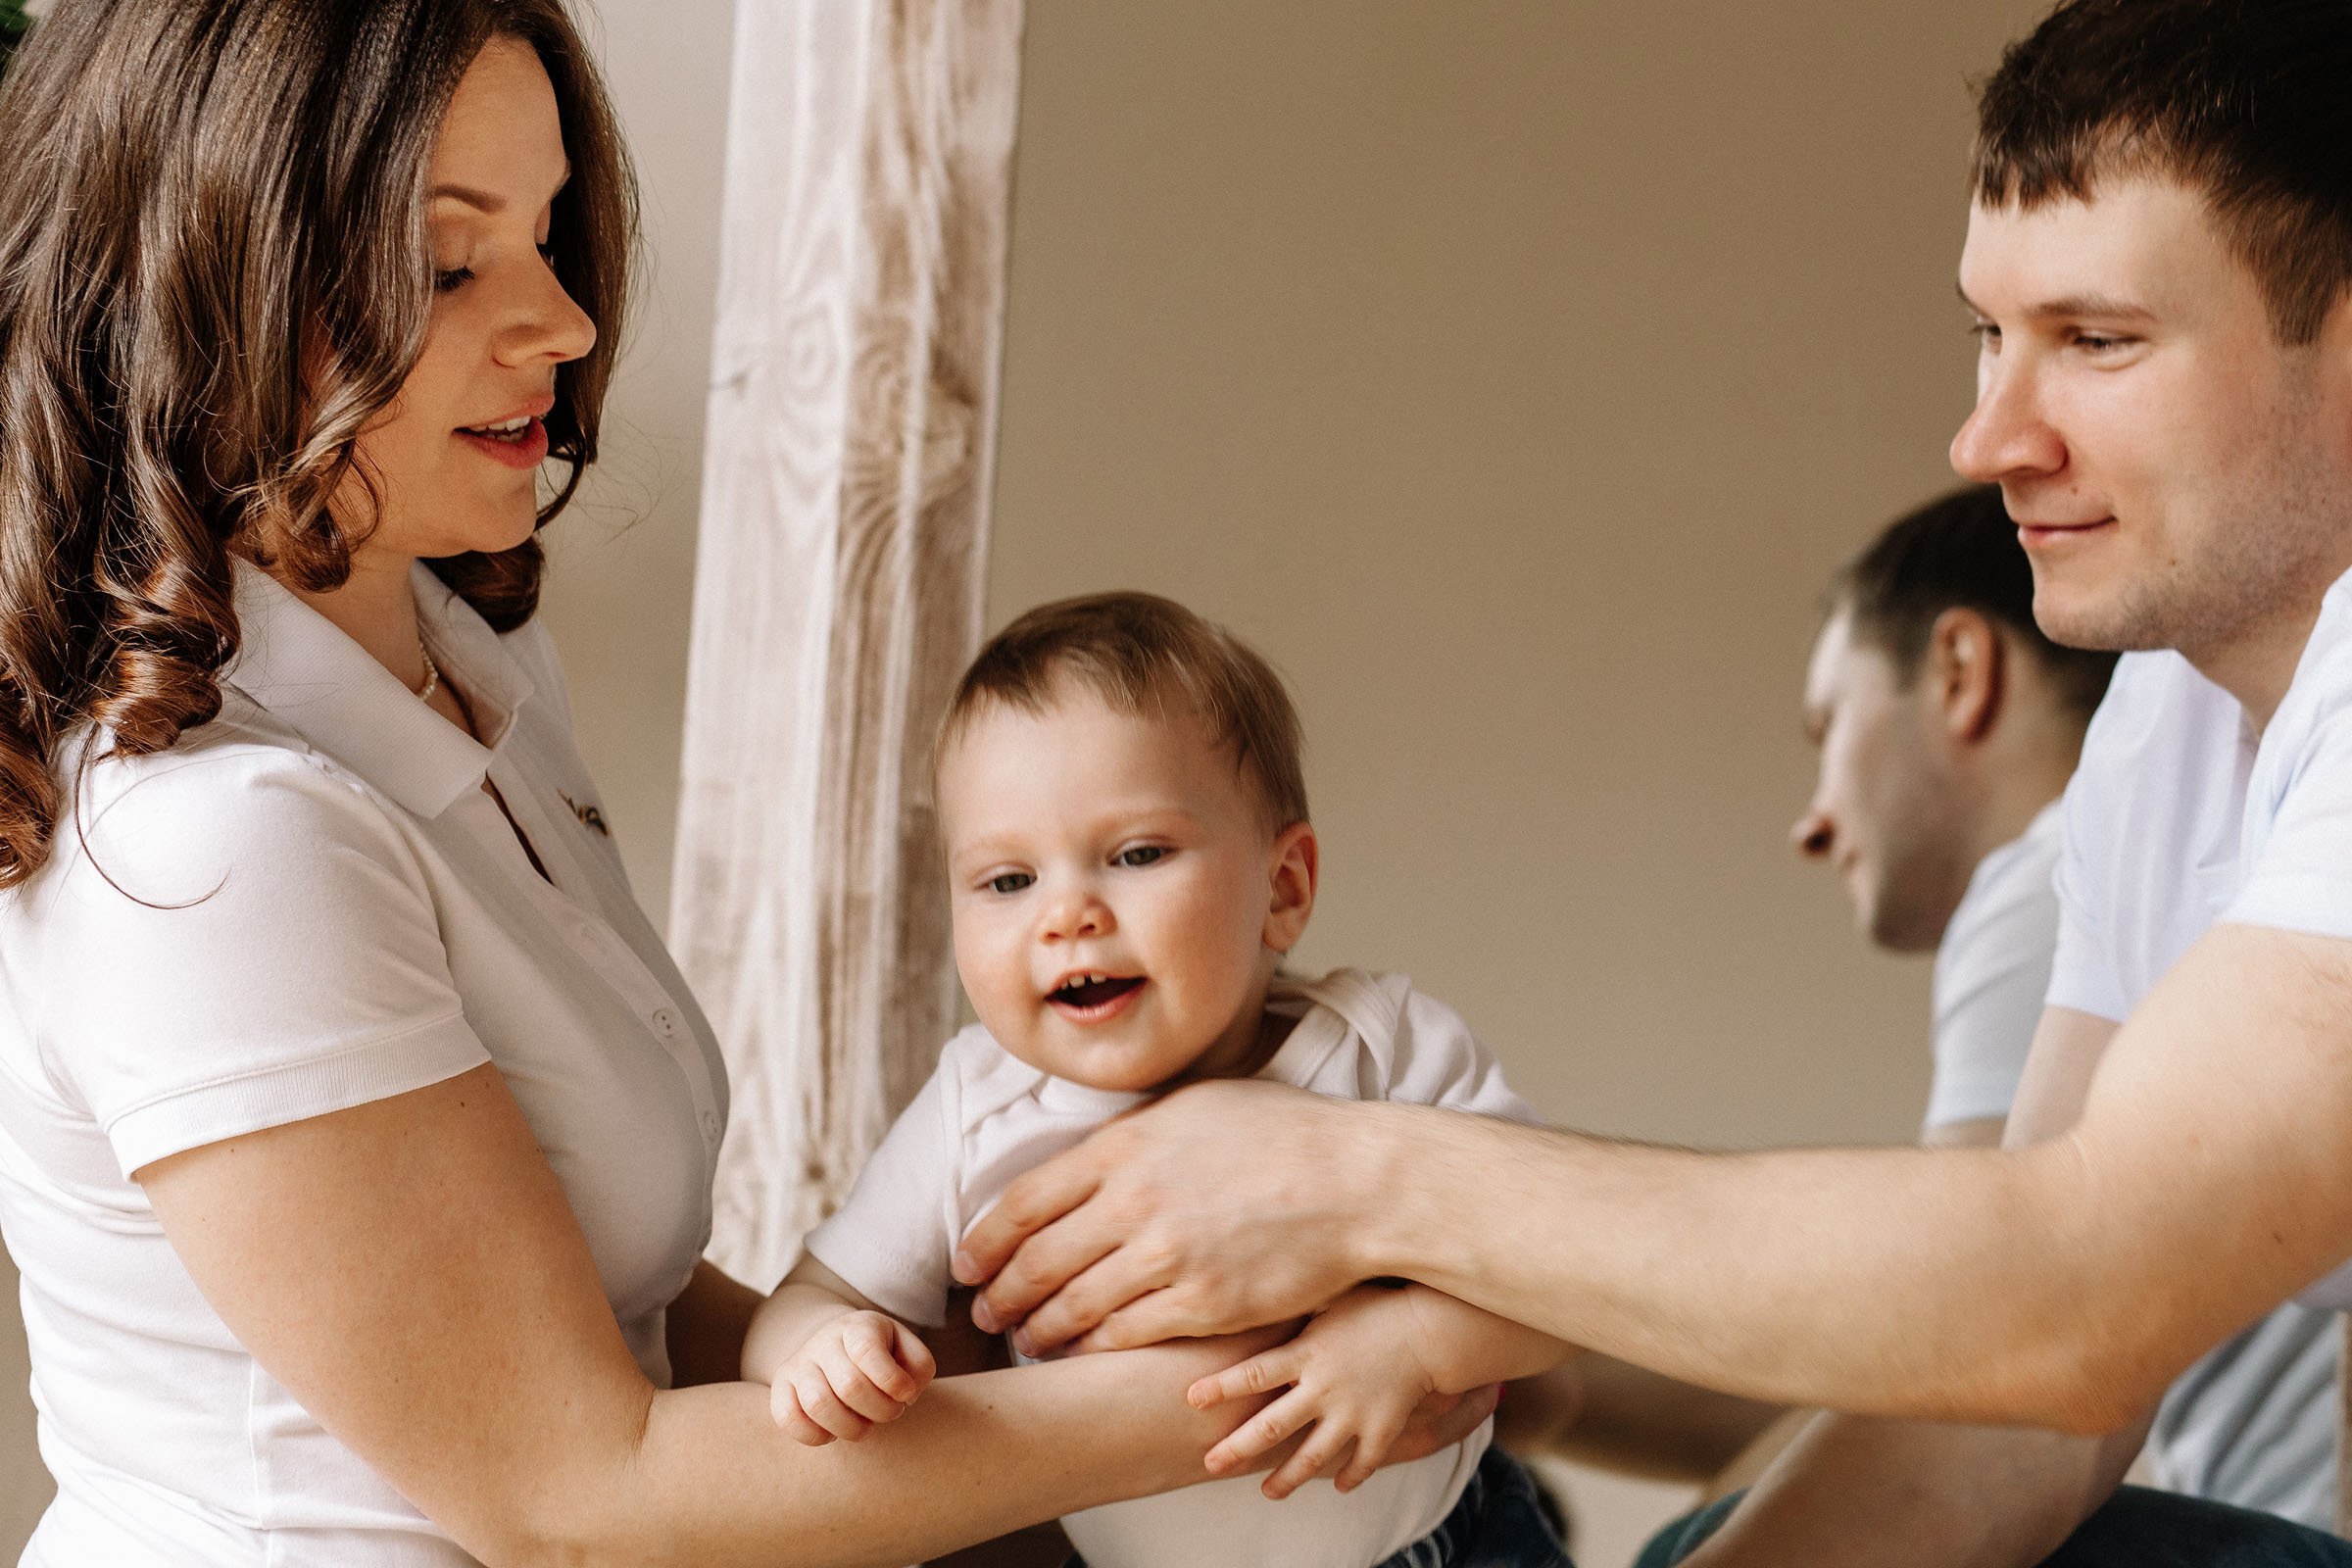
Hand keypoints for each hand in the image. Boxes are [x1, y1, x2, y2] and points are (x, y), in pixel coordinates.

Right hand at [769, 1309, 935, 1445]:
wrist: (836, 1347)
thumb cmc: (882, 1355)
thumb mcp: (908, 1350)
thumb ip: (919, 1367)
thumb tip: (905, 1393)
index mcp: (858, 1327)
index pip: (867, 1351)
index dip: (892, 1381)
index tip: (906, 1394)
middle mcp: (824, 1341)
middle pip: (849, 1385)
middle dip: (880, 1411)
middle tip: (892, 1412)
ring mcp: (799, 1364)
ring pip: (818, 1405)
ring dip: (853, 1428)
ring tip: (866, 1424)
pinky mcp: (781, 1388)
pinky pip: (788, 1419)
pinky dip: (816, 1436)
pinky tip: (834, 1430)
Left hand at [952, 1078, 1390, 1352]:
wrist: (1356, 1180)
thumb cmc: (1284, 1134)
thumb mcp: (1195, 1107)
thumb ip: (1134, 1134)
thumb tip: (1093, 1153)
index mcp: (1123, 1147)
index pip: (1024, 1201)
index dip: (984, 1240)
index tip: (968, 1261)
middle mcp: (1131, 1202)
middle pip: (1037, 1262)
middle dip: (1000, 1294)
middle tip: (985, 1312)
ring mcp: (1165, 1257)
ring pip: (1072, 1307)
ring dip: (1038, 1329)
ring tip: (1026, 1340)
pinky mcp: (1200, 1304)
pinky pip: (1122, 1335)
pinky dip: (1090, 1346)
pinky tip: (1080, 1351)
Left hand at [1186, 1283, 1535, 1498]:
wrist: (1431, 1327)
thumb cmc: (1377, 1302)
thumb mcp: (1330, 1297)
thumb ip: (1296, 1308)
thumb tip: (1256, 1287)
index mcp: (1307, 1352)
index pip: (1252, 1373)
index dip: (1220, 1387)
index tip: (1191, 1398)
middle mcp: (1323, 1387)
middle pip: (1271, 1426)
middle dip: (1238, 1448)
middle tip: (1211, 1463)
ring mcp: (1352, 1413)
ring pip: (1312, 1455)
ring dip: (1287, 1478)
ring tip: (1268, 1492)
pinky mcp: (1382, 1429)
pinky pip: (1362, 1463)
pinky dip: (1350, 1476)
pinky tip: (1338, 1486)